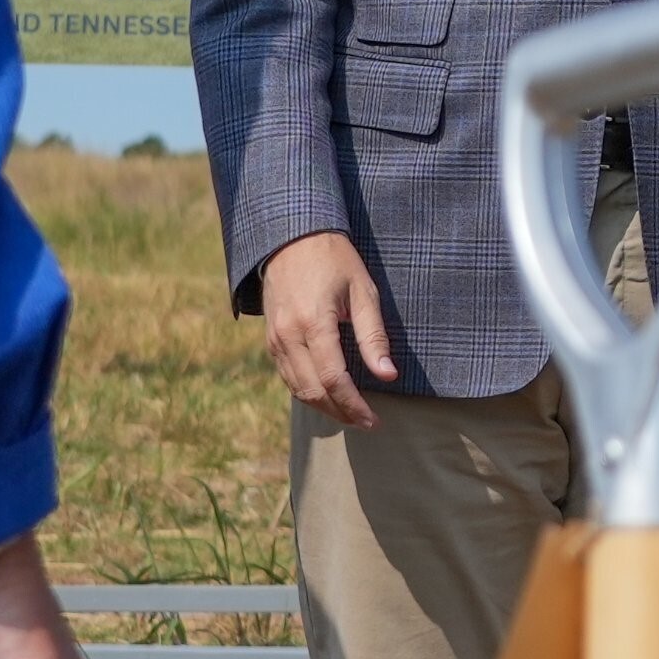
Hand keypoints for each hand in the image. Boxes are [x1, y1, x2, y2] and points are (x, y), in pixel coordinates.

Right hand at [261, 229, 393, 427]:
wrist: (291, 236)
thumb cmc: (334, 260)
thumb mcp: (362, 291)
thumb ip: (373, 336)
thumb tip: (388, 375)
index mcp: (313, 322)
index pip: (333, 379)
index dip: (354, 404)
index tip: (374, 419)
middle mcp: (288, 335)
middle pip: (313, 391)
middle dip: (341, 412)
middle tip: (367, 422)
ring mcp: (275, 339)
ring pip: (298, 388)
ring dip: (324, 407)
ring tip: (351, 414)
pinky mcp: (271, 339)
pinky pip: (288, 376)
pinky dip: (308, 391)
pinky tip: (329, 395)